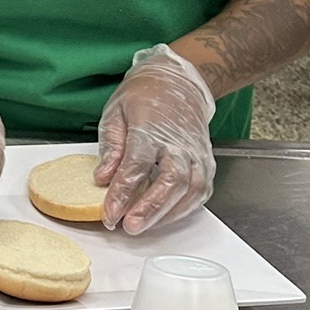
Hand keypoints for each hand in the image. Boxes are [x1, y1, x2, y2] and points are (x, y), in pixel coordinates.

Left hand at [96, 43, 216, 233]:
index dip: (123, 192)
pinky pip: (201, 191)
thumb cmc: (143, 97)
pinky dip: (185, 208)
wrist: (177, 83)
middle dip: (150, 208)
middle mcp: (178, 143)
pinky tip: (165, 217)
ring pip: (190, 189)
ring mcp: (196, 153)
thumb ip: (111, 147)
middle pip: (170, 180)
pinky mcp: (206, 162)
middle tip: (130, 227)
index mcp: (151, 128)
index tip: (109, 213)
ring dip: (168, 213)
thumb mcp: (115, 113)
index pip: (137, 165)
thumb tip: (102, 178)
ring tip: (144, 227)